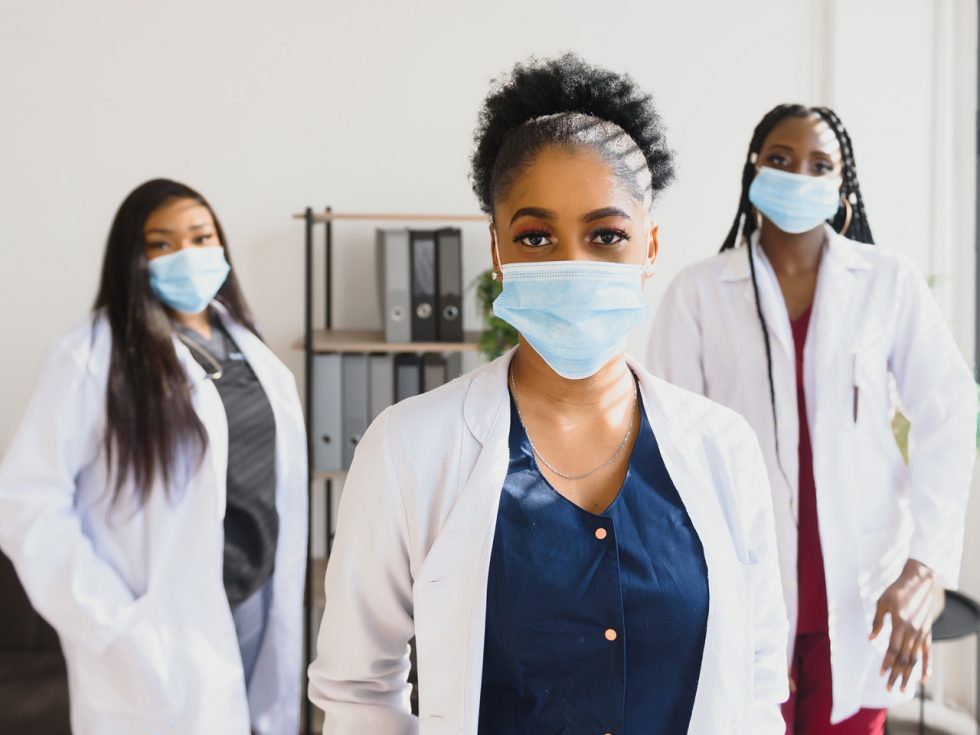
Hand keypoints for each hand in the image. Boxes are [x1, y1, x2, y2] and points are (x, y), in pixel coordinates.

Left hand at [869, 559, 936, 692]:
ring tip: (903, 689)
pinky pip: (927, 653)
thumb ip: (877, 622)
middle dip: (896, 674)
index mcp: (900, 624)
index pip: (893, 649)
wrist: (918, 582)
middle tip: (890, 689)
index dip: (887, 663)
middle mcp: (913, 631)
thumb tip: (870, 639)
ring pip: (915, 659)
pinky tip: (924, 679)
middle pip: (904, 658)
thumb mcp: (882, 603)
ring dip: (909, 675)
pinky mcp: (927, 633)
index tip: (881, 674)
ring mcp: (922, 633)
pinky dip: (926, 667)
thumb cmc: (896, 591)